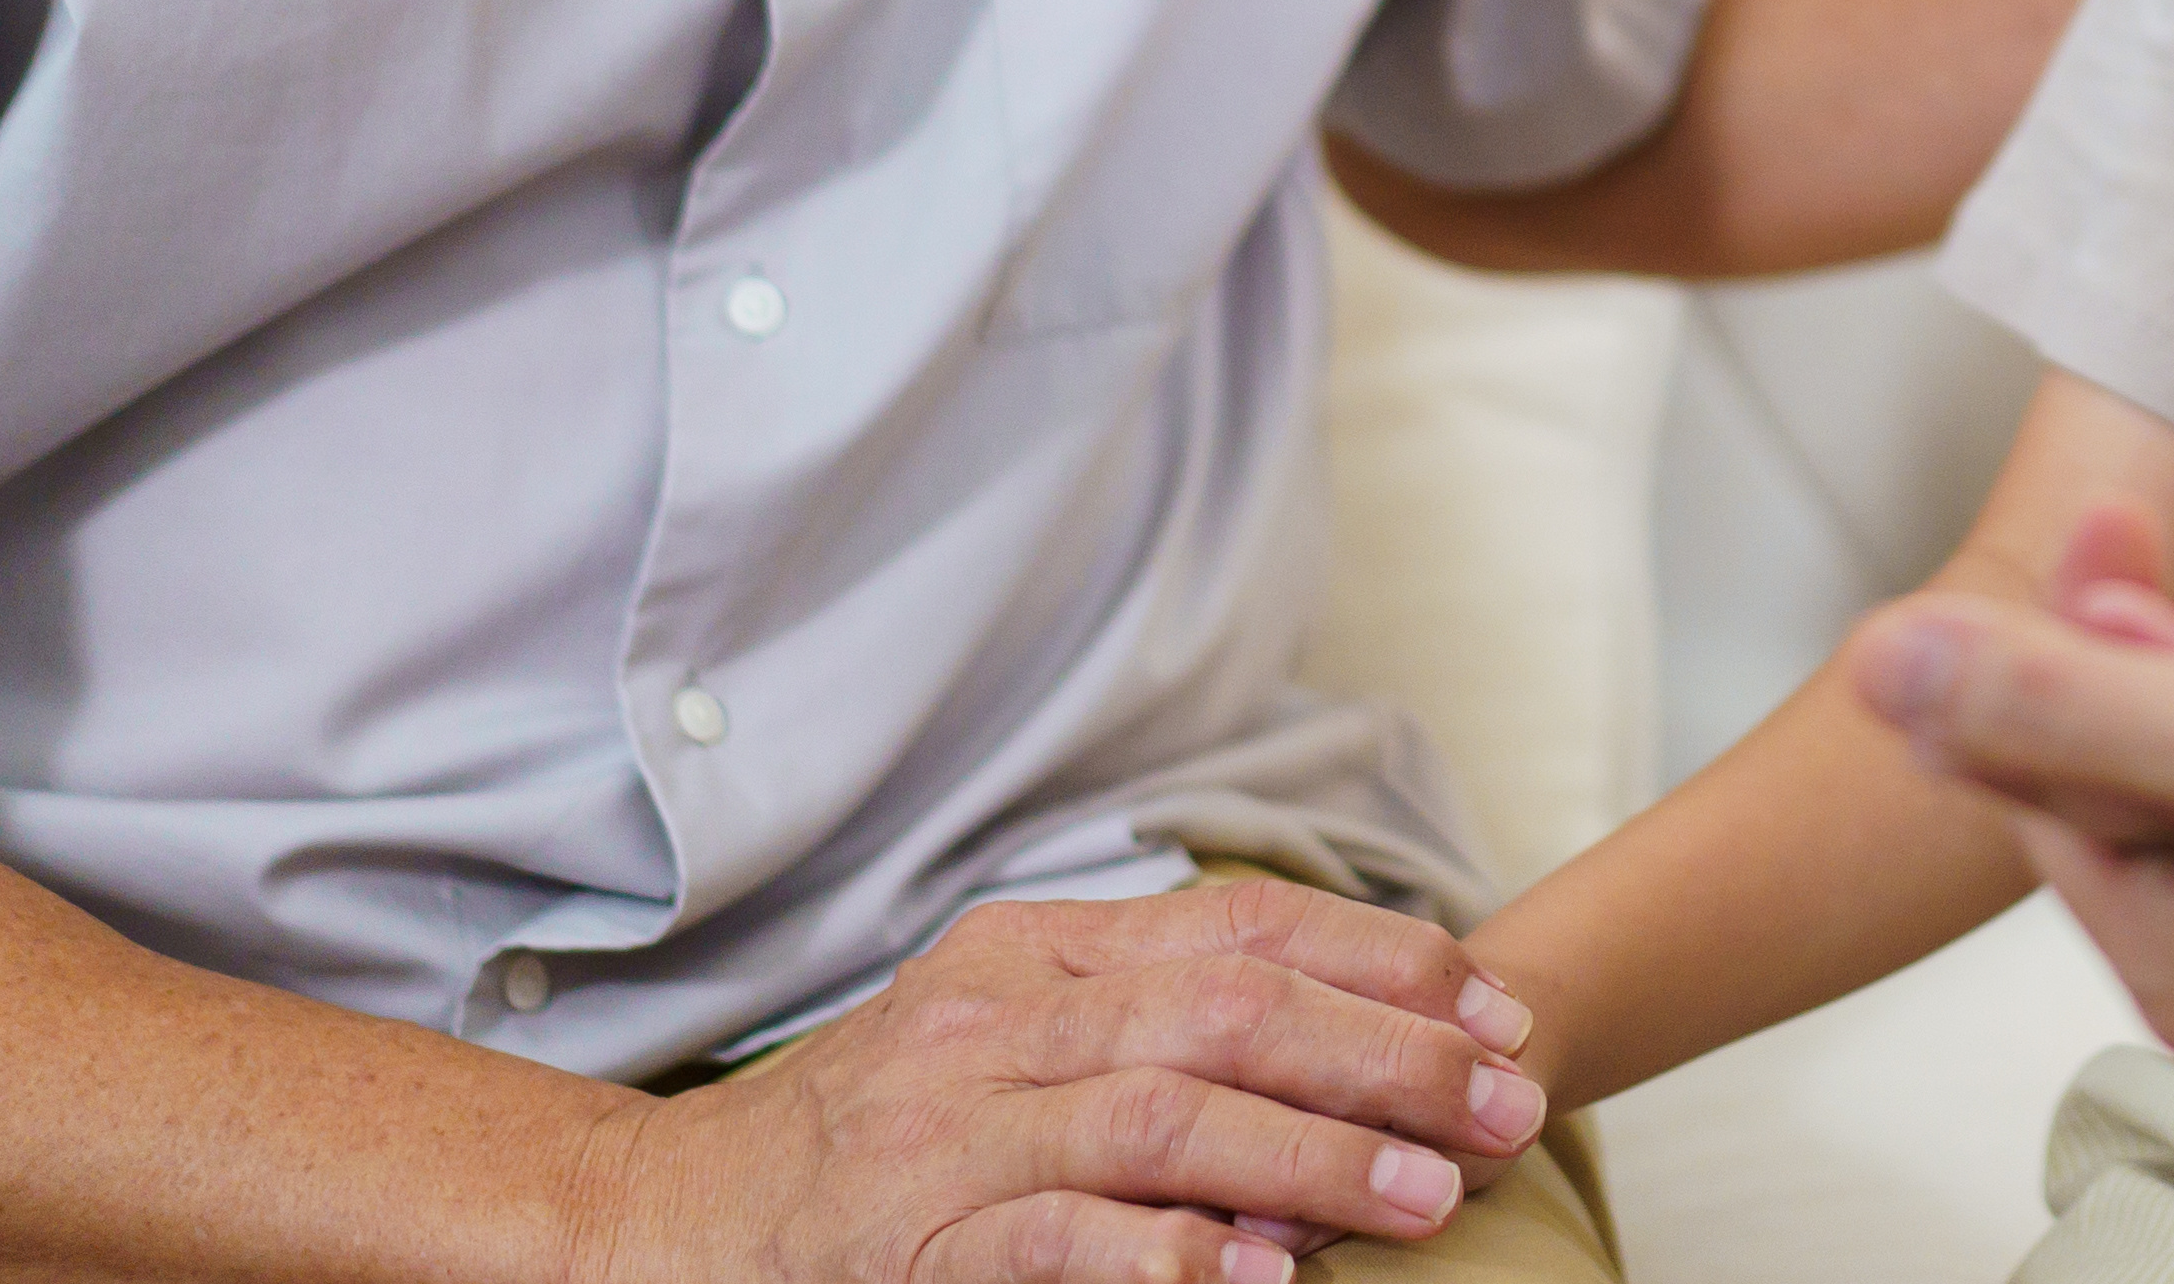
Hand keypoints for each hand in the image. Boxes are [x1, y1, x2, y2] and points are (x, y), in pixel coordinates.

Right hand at [582, 869, 1544, 1283]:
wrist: (667, 1221)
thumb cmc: (867, 1138)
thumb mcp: (999, 1036)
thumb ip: (1140, 1020)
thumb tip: (1334, 1044)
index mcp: (1029, 952)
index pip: (1237, 925)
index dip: (1380, 961)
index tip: (1494, 1007)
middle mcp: (995, 1021)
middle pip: (1226, 1008)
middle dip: (1385, 1052)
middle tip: (1506, 1102)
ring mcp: (949, 1130)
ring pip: (1163, 1114)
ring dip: (1311, 1154)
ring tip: (1425, 1193)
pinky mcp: (909, 1244)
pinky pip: (1056, 1237)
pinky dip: (1167, 1253)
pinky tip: (1259, 1274)